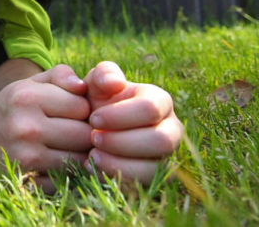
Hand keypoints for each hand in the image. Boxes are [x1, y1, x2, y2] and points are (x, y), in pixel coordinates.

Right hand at [0, 64, 92, 185]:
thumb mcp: (31, 83)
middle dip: (85, 132)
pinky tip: (55, 162)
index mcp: (27, 97)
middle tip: (74, 130)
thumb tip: (83, 86)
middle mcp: (25, 127)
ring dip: (78, 154)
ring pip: (79, 160)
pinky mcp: (28, 180)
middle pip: (84, 135)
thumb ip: (60, 75)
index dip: (83, 109)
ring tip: (67, 146)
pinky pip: (66, 179)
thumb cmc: (15, 106)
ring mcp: (26, 156)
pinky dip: (67, 173)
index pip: (82, 106)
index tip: (71, 111)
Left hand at [82, 61, 182, 183]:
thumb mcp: (96, 82)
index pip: (151, 108)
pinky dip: (117, 178)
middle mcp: (170, 129)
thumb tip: (115, 82)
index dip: (121, 115)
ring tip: (92, 155)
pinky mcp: (155, 177)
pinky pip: (144, 185)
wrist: (88, 129)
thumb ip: (104, 74)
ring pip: (156, 167)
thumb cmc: (96, 101)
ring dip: (120, 163)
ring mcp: (166, 156)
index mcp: (160, 101)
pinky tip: (93, 168)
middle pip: (161, 140)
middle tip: (93, 139)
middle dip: (123, 141)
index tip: (94, 119)